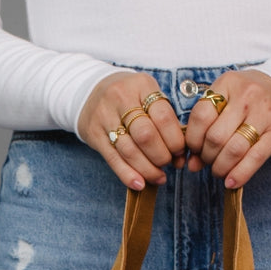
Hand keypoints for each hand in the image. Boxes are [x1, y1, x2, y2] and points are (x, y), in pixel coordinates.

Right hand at [77, 72, 186, 188]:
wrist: (90, 91)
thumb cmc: (130, 98)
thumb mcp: (148, 96)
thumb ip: (166, 121)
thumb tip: (180, 156)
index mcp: (141, 85)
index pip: (163, 117)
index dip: (175, 140)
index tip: (179, 151)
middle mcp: (121, 98)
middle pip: (146, 136)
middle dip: (161, 156)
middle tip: (167, 163)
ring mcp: (105, 116)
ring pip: (129, 151)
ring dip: (147, 169)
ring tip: (158, 177)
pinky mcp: (94, 134)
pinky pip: (113, 159)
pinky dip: (128, 175)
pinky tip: (140, 184)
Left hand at [183, 70, 270, 186]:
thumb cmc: (250, 99)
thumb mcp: (227, 100)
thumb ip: (207, 127)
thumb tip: (191, 163)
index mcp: (228, 83)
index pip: (201, 116)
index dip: (193, 139)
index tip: (195, 149)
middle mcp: (247, 95)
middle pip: (216, 137)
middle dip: (207, 156)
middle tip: (209, 161)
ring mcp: (265, 113)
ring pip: (234, 150)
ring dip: (221, 168)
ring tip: (219, 171)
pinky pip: (255, 159)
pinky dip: (240, 175)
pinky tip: (231, 182)